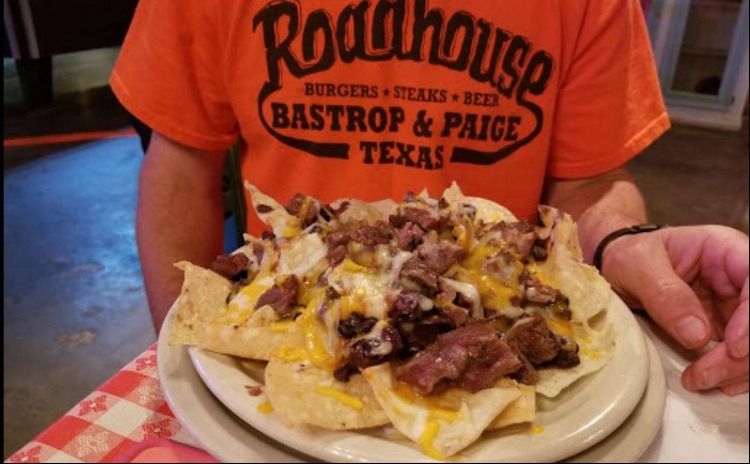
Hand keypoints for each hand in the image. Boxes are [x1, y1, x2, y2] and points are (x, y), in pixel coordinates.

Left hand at [601, 225, 747, 395]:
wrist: (619, 267)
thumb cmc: (630, 256)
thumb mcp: (635, 265)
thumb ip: (664, 294)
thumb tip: (697, 335)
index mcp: (725, 250)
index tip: (733, 346)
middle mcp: (740, 279)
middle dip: (744, 354)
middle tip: (706, 373)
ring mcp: (738, 306)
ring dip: (740, 369)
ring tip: (700, 380)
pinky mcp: (730, 329)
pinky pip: (745, 355)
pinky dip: (736, 374)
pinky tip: (717, 383)